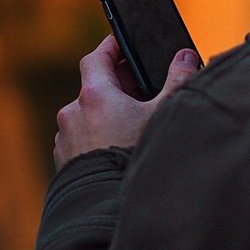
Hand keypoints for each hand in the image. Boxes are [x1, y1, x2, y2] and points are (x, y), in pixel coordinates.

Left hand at [54, 34, 200, 170]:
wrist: (106, 207)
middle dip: (119, 85)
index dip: (111, 47)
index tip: (123, 42)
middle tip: (144, 87)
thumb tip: (185, 56)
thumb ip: (178, 80)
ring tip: (134, 124)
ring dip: (108, 113)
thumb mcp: (164, 114)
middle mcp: (73, 113)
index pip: (97, 57)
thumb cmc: (136, 157)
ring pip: (89, 115)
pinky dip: (98, 136)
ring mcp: (66, 138)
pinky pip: (82, 138)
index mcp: (94, 95)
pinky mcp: (65, 161)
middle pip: (95, 87)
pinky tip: (119, 148)